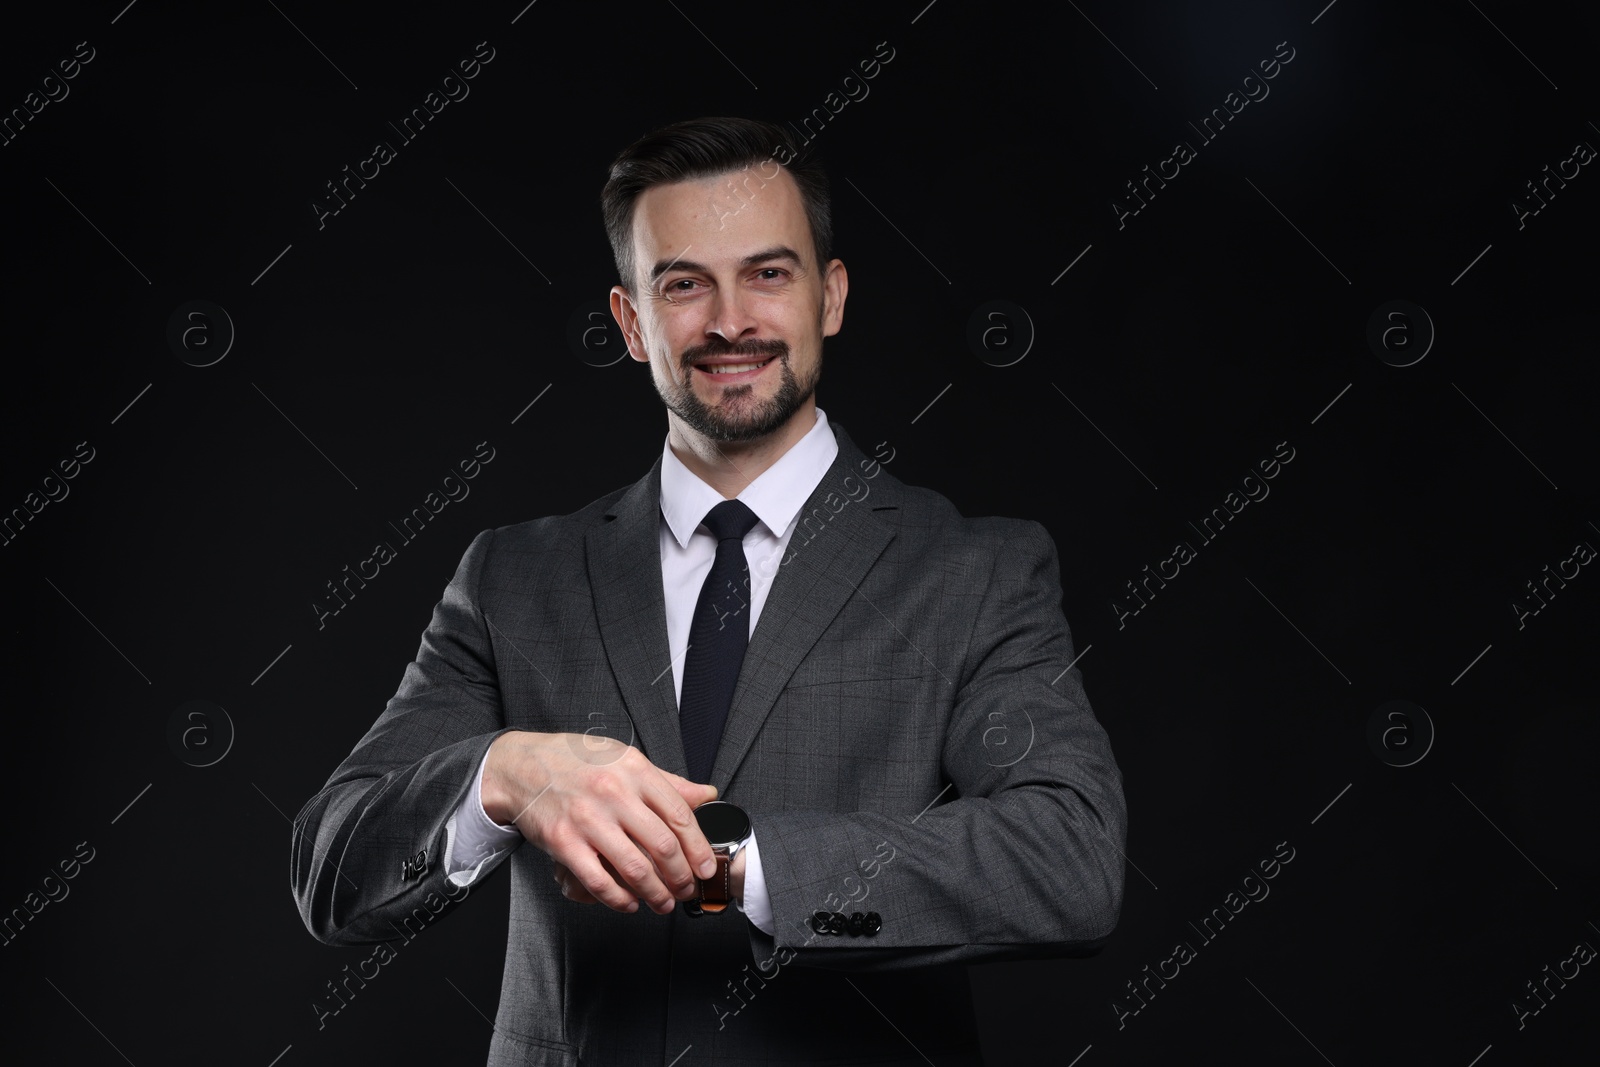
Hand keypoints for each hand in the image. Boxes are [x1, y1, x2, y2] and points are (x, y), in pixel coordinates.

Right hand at [482, 730, 717, 914]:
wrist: (521, 766)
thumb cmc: (577, 762)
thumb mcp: (626, 759)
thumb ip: (667, 782)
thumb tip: (707, 795)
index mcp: (635, 771)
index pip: (679, 815)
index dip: (698, 848)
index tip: (706, 867)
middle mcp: (613, 794)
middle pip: (662, 845)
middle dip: (681, 877)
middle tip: (687, 889)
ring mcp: (587, 819)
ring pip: (634, 869)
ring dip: (655, 894)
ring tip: (663, 903)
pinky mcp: (563, 842)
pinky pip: (599, 881)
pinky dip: (619, 900)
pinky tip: (629, 904)